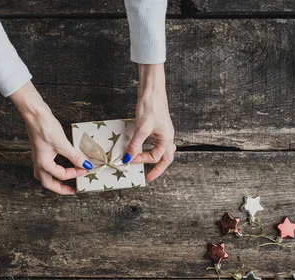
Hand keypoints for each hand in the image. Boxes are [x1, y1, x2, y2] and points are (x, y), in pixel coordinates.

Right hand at [10, 82, 92, 194]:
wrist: (34, 113)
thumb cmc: (44, 127)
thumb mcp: (62, 143)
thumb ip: (74, 156)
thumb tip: (85, 165)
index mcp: (43, 164)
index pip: (61, 175)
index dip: (75, 173)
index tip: (86, 168)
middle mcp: (39, 162)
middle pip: (48, 182)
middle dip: (60, 188)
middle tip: (71, 190)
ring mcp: (39, 156)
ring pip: (45, 175)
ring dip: (54, 180)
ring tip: (64, 181)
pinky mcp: (41, 149)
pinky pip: (47, 165)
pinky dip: (55, 168)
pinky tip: (62, 163)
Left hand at [123, 64, 175, 181]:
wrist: (152, 88)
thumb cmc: (151, 106)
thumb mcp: (141, 128)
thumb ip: (134, 146)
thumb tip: (127, 159)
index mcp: (167, 139)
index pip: (155, 157)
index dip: (141, 160)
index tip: (129, 159)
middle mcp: (167, 135)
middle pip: (166, 158)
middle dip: (158, 168)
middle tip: (149, 176)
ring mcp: (163, 130)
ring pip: (162, 149)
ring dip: (156, 157)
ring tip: (148, 163)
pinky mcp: (157, 124)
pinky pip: (156, 140)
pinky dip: (151, 146)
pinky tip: (144, 145)